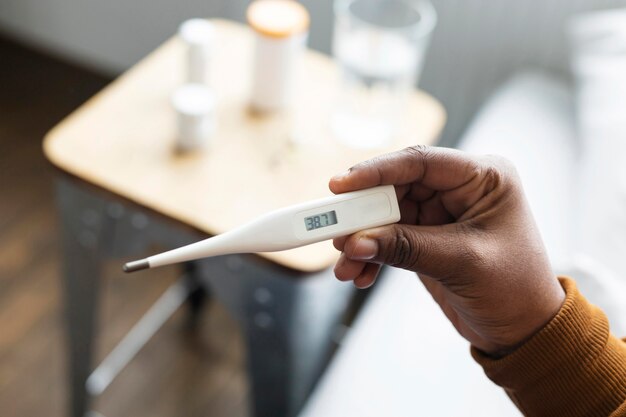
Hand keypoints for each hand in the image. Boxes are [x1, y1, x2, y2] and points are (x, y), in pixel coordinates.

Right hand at [331, 146, 564, 354]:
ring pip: (386, 215)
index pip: (421, 162)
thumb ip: (407, 247)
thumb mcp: (462, 262)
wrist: (522, 329)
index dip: (377, 170)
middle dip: (364, 213)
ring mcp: (440, 213)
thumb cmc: (514, 289)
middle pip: (396, 188)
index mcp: (483, 178)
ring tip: (346, 264)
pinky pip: (388, 238)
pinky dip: (371, 255)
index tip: (341, 185)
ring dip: (362, 239)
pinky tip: (360, 274)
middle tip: (336, 232)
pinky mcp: (426, 237)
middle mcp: (459, 189)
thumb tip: (356, 242)